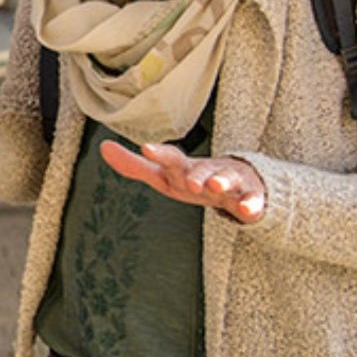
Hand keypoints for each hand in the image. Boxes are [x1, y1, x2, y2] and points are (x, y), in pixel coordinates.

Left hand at [100, 140, 266, 223]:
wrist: (242, 183)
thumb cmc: (194, 179)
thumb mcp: (165, 176)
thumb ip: (135, 166)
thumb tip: (103, 147)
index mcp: (184, 167)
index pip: (170, 158)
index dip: (159, 154)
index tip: (146, 149)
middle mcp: (207, 170)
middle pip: (200, 170)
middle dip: (196, 174)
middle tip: (191, 182)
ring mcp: (231, 182)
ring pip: (227, 180)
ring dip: (221, 182)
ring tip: (215, 186)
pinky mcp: (251, 196)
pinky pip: (253, 201)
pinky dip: (251, 205)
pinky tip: (247, 210)